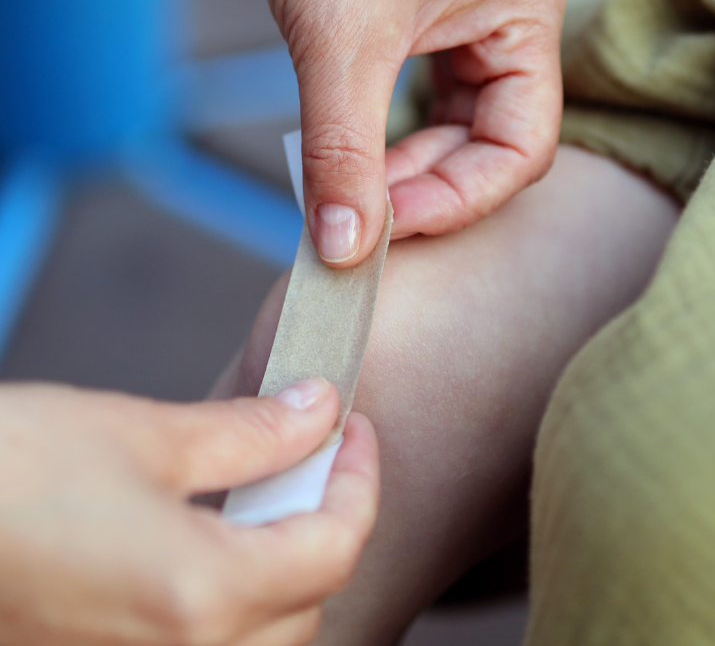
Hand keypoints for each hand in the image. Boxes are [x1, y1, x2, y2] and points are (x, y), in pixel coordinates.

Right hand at [0, 379, 377, 645]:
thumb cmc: (4, 471)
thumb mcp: (143, 433)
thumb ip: (251, 434)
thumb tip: (318, 414)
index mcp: (197, 598)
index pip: (332, 550)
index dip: (358, 480)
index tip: (353, 431)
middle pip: (306, 607)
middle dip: (324, 528)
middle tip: (311, 460)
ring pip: (259, 643)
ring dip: (281, 575)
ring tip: (260, 501)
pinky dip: (227, 606)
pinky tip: (204, 547)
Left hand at [224, 0, 566, 265]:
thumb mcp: (338, 44)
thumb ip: (345, 156)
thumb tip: (344, 251)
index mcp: (527, 13)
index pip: (523, 146)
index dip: (459, 199)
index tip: (383, 230)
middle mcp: (513, 17)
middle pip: (493, 142)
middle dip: (426, 186)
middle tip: (355, 220)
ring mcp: (472, 16)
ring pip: (457, 126)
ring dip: (405, 166)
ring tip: (346, 190)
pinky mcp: (428, 16)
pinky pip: (426, 99)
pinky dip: (389, 135)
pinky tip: (351, 153)